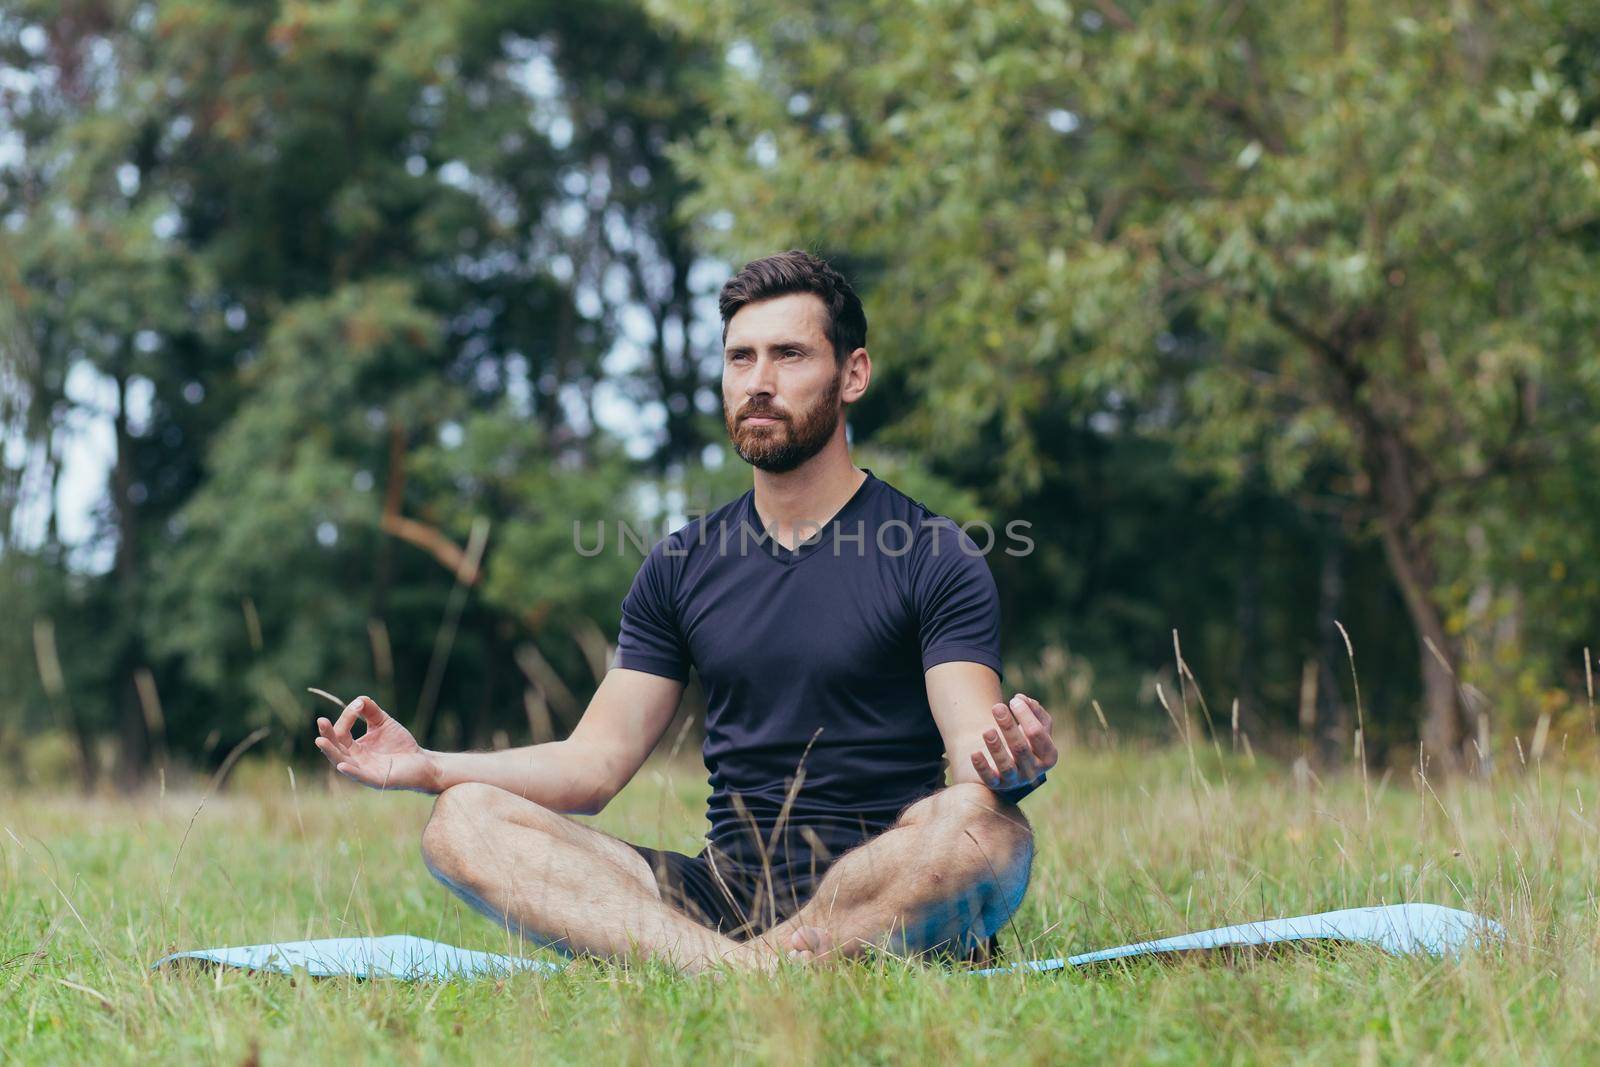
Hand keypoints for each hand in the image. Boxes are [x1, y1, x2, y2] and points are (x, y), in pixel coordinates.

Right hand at [314, 695, 439, 792]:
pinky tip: (342, 765)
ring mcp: (364, 771)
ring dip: (331, 752)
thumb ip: (370, 711)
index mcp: (354, 748)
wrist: (423, 761)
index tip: (358, 705)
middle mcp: (355, 760)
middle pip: (336, 748)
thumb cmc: (401, 744)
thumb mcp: (383, 723)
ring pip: (342, 762)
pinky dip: (351, 771)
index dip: (347, 718)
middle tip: (321, 721)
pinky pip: (360, 776)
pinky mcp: (376, 779)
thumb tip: (358, 699)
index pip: (342, 733)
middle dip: (327, 735)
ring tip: (320, 741)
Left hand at [969, 692, 1057, 792]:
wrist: (1010, 760)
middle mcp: (1034, 771)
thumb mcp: (1036, 723)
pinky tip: (974, 753)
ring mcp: (1015, 780)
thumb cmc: (1026, 737)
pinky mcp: (997, 784)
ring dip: (996, 748)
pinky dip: (982, 767)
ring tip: (987, 730)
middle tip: (997, 707)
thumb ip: (1033, 708)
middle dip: (1008, 727)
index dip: (1026, 716)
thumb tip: (1020, 699)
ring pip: (1006, 766)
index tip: (1013, 700)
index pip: (1037, 735)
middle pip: (1021, 749)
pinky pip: (989, 779)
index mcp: (1048, 755)